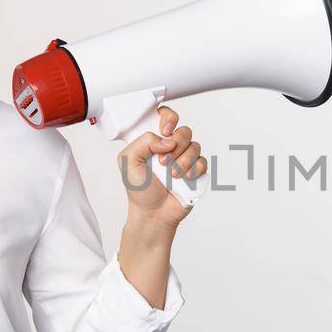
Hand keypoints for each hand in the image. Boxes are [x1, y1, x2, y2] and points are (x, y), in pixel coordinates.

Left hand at [117, 105, 207, 230]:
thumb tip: (167, 140)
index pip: (165, 117)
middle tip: (164, 162)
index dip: (169, 118)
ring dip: (184, 161)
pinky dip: (194, 170)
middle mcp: (170, 147)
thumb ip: (142, 142)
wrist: (153, 214)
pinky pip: (203, 162)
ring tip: (173, 175)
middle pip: (184, 130)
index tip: (165, 130)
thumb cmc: (139, 190)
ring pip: (195, 146)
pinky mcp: (196, 171)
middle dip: (176, 145)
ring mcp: (184, 158)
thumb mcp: (127, 162)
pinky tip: (184, 179)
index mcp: (153, 140)